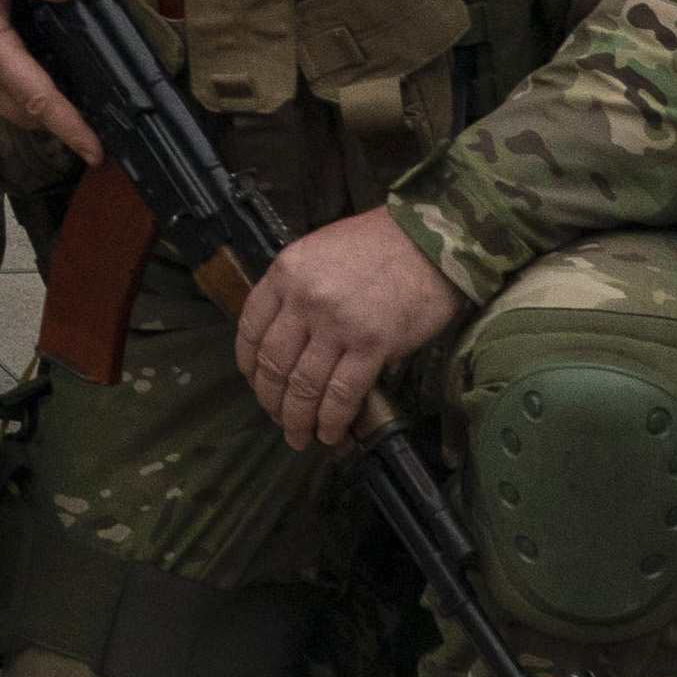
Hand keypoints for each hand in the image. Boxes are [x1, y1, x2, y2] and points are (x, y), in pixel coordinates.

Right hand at [0, 0, 108, 168]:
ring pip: (5, 105)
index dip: (70, 127)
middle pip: (26, 113)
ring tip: (56, 85)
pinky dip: (6, 91)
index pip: (37, 98)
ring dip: (32, 104)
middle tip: (91, 110)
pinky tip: (14, 66)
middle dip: (59, 120)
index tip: (96, 153)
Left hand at [234, 208, 463, 453]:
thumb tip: (284, 334)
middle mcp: (304, 299)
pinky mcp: (373, 344)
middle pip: (274, 362)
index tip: (254, 383)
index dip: (248, 366)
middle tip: (277, 417)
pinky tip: (330, 433)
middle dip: (271, 399)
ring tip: (299, 436)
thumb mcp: (317, 253)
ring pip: (304, 384)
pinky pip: (342, 392)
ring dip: (298, 418)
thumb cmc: (375, 245)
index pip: (250, 329)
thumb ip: (295, 289)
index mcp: (285, 273)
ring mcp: (337, 323)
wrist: (428, 241)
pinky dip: (332, 418)